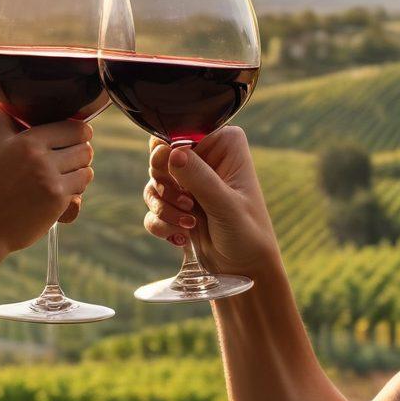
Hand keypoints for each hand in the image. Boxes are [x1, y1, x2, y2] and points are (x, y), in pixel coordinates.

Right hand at [0, 104, 93, 259]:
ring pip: (86, 171)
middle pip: (85, 148)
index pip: (76, 127)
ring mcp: (50, 182)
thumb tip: (30, 106)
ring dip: (77, 174)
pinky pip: (80, 194)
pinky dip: (73, 195)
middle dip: (77, 153)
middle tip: (61, 159)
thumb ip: (7, 112)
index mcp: (26, 139)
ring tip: (57, 176)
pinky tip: (54, 195)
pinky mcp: (56, 204)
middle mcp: (41, 158)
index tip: (68, 137)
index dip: (75, 132)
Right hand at [143, 127, 280, 277]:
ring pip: (153, 184)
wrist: (244, 269)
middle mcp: (205, 158)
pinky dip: (162, 223)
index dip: (171, 153)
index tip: (175, 177)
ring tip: (190, 224)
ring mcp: (189, 181)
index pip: (183, 131)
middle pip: (160, 156)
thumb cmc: (248, 233)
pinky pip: (152, 206)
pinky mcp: (176, 203)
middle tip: (187, 204)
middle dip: (167, 186)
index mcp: (224, 144)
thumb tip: (171, 153)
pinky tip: (182, 236)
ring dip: (165, 208)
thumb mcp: (226, 205)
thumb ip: (199, 179)